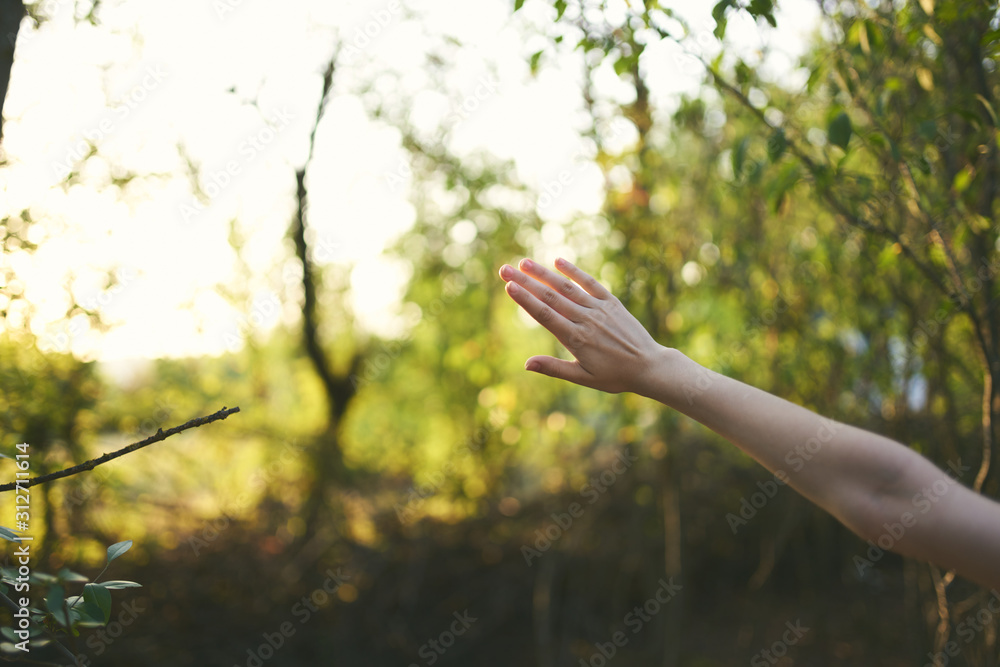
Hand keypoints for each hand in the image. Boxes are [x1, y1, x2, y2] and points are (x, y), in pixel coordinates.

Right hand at [498, 257, 665, 394]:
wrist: (648, 366)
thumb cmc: (614, 376)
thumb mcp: (583, 378)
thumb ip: (554, 368)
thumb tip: (526, 364)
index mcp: (575, 339)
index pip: (544, 315)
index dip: (525, 299)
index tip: (509, 286)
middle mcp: (585, 319)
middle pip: (550, 296)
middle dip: (526, 281)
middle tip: (505, 269)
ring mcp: (599, 309)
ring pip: (567, 287)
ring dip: (544, 273)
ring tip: (524, 262)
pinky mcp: (612, 302)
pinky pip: (590, 283)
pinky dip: (574, 271)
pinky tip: (558, 261)